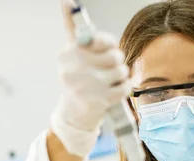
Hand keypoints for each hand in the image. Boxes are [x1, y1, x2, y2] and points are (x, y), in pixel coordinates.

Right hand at [51, 0, 130, 156]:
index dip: (108, 45)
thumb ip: (74, 28)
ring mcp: (87, 85)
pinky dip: (123, 90)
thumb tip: (67, 1)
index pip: (100, 39)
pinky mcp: (99, 99)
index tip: (103, 51)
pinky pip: (126, 86)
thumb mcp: (73, 55)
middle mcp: (74, 68)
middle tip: (105, 71)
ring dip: (119, 77)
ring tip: (106, 84)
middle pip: (115, 54)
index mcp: (68, 53)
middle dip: (115, 63)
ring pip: (122, 70)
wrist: (74, 115)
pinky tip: (111, 93)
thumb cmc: (78, 80)